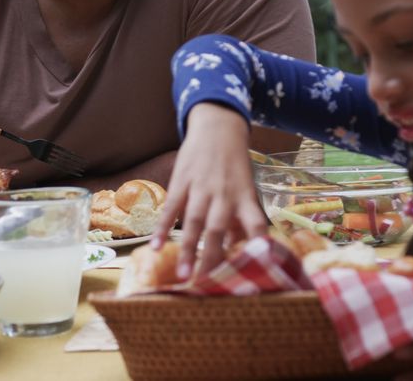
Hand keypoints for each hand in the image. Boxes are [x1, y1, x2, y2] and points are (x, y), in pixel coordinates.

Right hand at [151, 103, 267, 278]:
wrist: (218, 127)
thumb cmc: (234, 165)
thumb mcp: (246, 188)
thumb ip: (244, 218)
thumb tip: (246, 250)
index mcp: (245, 197)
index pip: (256, 223)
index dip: (257, 244)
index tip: (256, 268)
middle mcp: (224, 194)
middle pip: (219, 228)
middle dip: (213, 257)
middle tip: (207, 285)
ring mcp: (201, 187)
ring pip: (193, 222)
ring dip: (187, 249)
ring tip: (182, 276)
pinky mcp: (181, 181)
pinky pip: (170, 208)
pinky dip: (161, 228)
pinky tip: (154, 247)